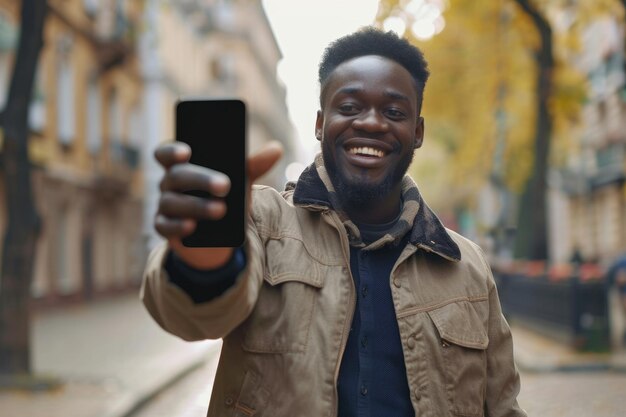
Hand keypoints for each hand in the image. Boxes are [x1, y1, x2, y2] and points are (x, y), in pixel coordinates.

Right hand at [154, 141, 282, 268]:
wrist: (218, 233)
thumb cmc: (225, 197)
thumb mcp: (239, 181)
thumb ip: (253, 165)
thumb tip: (276, 148)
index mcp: (182, 164)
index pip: (166, 153)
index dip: (172, 151)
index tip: (188, 151)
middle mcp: (168, 182)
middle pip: (176, 176)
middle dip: (201, 180)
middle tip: (225, 185)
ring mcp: (165, 205)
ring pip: (172, 202)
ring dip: (197, 206)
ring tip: (221, 210)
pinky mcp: (165, 228)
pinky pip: (166, 227)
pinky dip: (178, 226)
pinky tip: (193, 226)